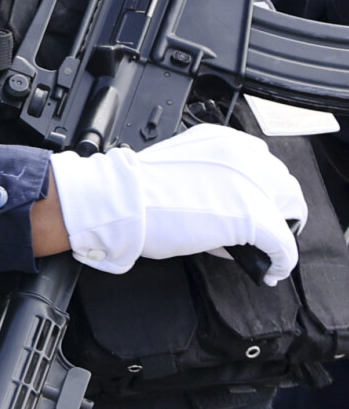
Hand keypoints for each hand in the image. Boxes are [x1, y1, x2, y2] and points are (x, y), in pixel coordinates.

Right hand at [48, 123, 304, 285]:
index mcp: (222, 140)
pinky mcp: (253, 217)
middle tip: (264, 229)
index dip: (261, 188)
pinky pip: (283, 244)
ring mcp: (250, 186)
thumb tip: (222, 204)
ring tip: (266, 248)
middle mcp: (242, 156)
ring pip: (290, 209)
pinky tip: (270, 268)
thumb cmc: (134, 188)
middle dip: (276, 207)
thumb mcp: (179, 165)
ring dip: (280, 229)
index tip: (256, 203)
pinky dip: (280, 260)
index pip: (263, 161)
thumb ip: (209, 174)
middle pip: (283, 184)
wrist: (119, 201)